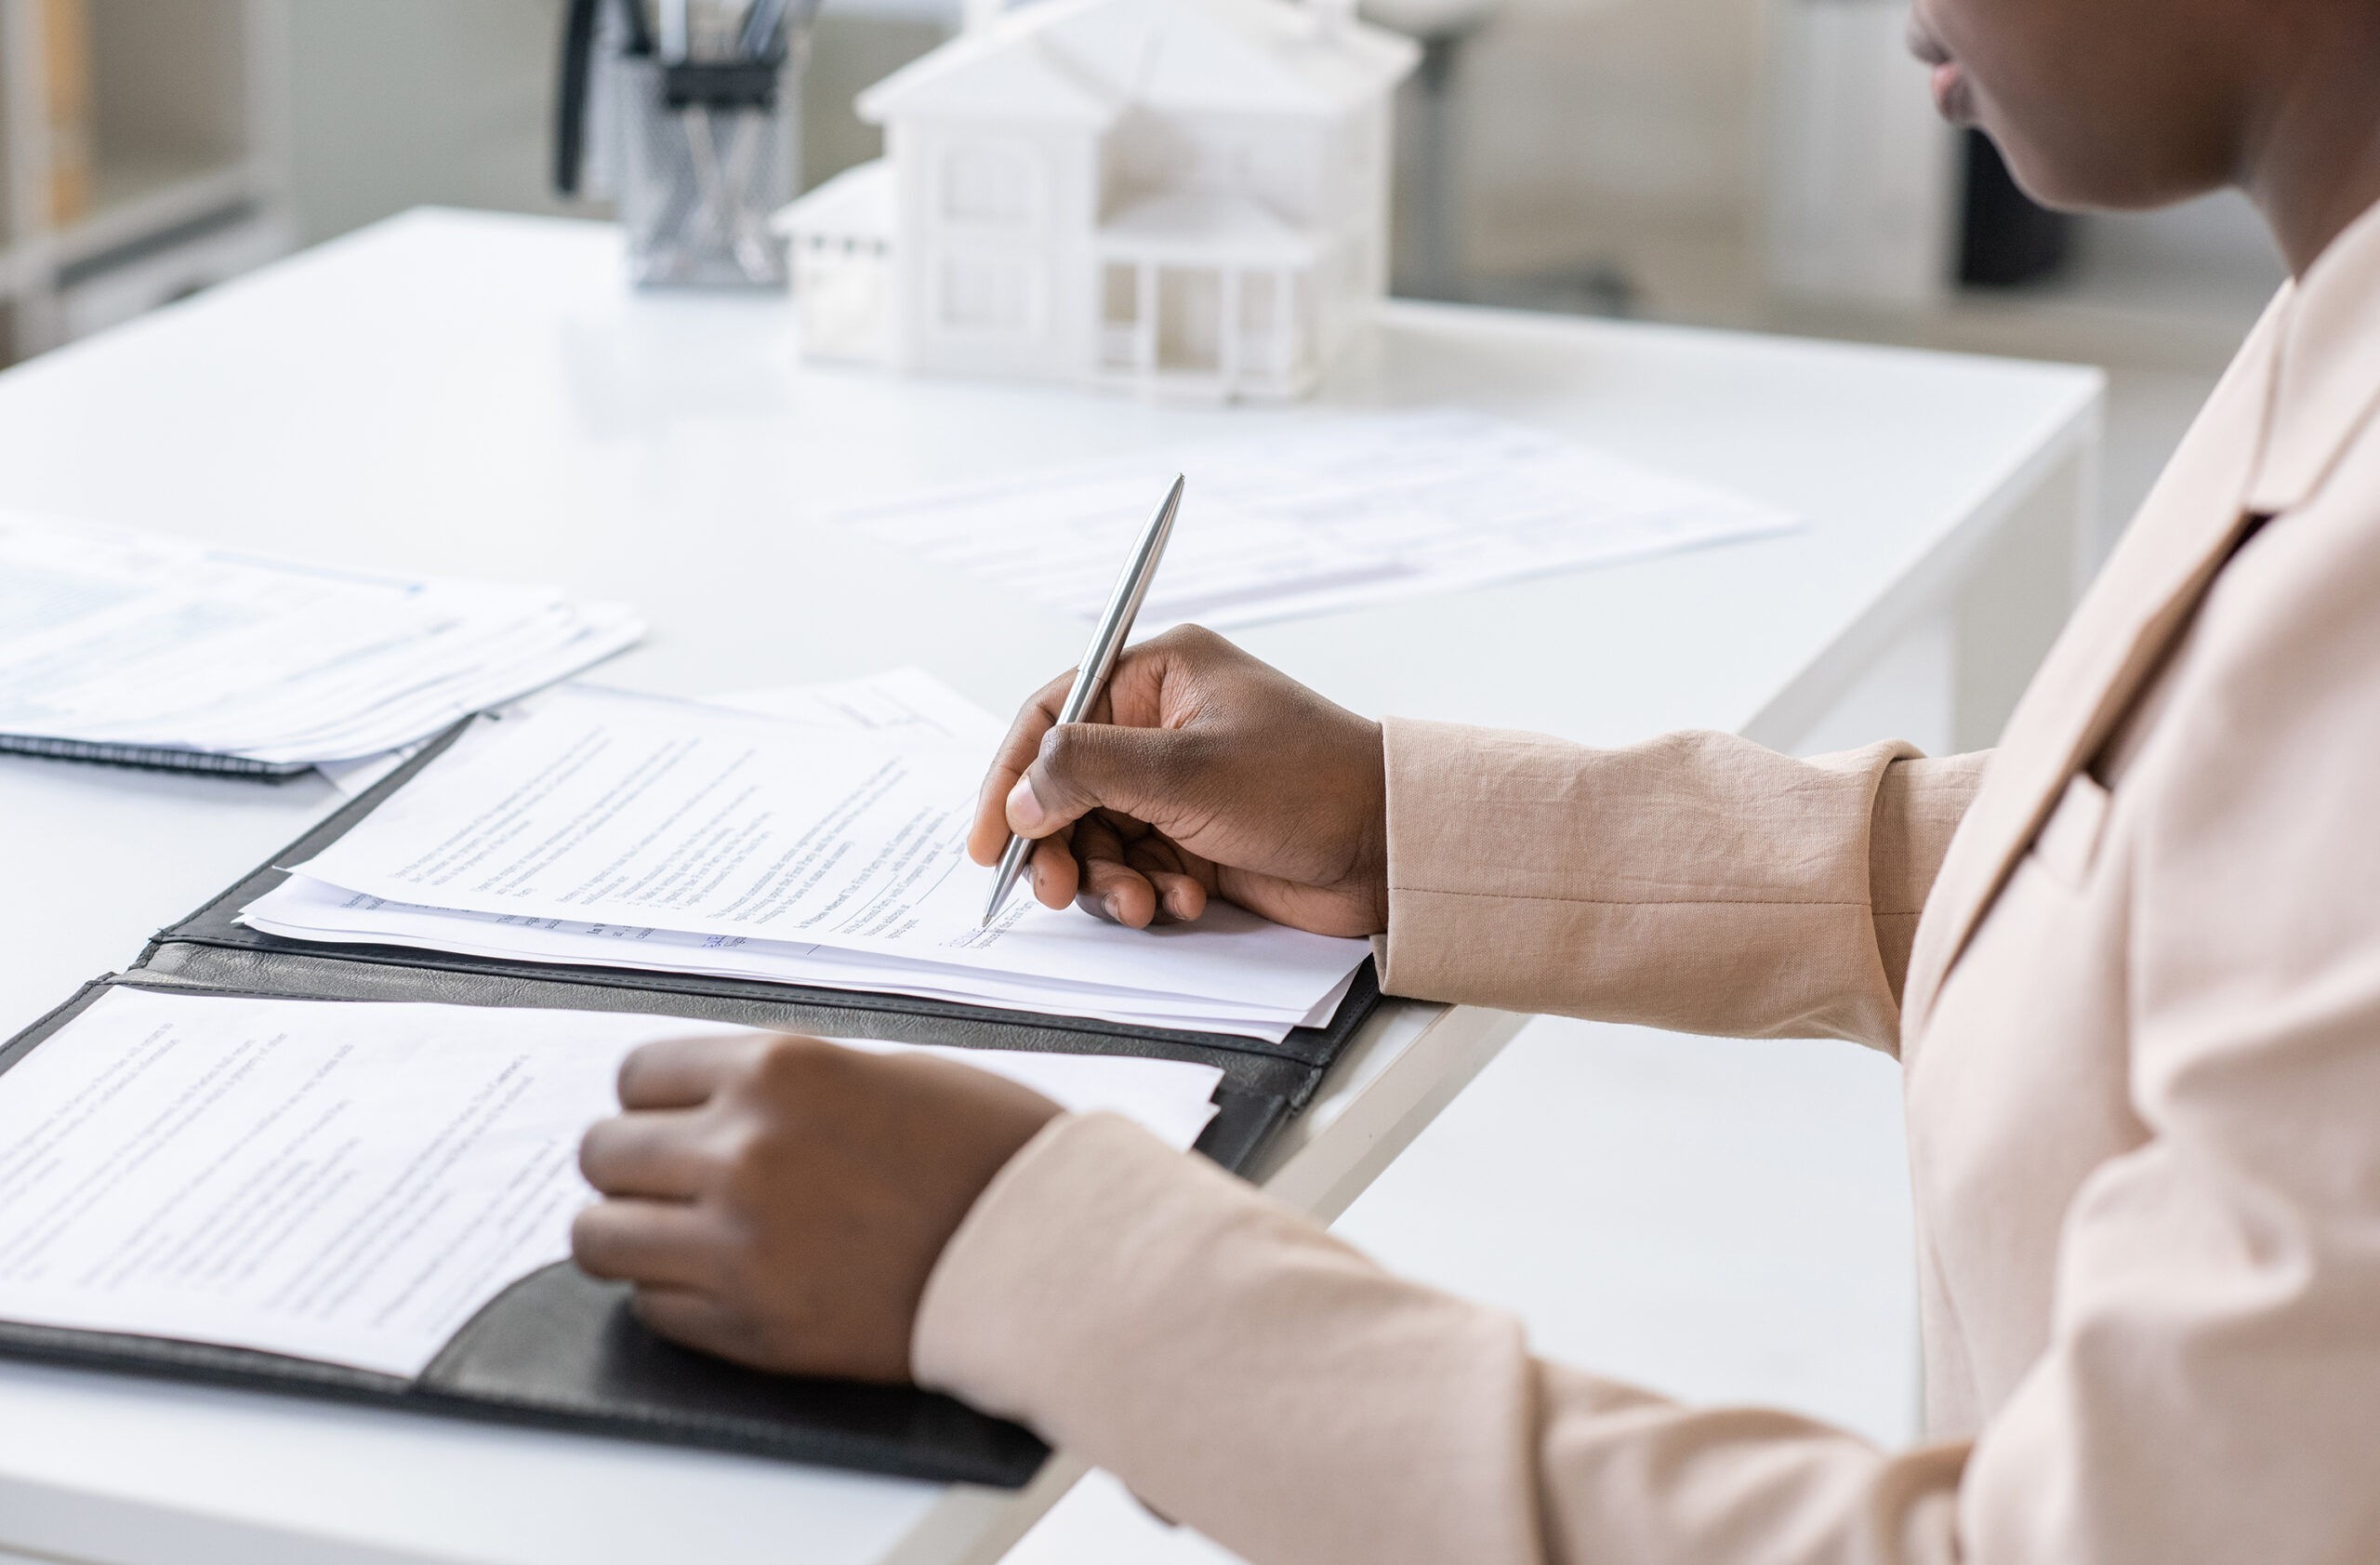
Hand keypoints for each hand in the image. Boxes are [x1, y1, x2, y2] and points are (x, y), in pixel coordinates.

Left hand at [571, 1032, 1060, 1380]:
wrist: (1055, 1253)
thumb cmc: (990, 1155)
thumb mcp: (883, 1074)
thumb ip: (785, 1086)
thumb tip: (702, 1106)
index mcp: (778, 1071)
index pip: (637, 1077)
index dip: (655, 1103)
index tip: (671, 1122)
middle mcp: (744, 1151)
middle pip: (604, 1155)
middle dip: (634, 1169)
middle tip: (674, 1184)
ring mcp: (740, 1245)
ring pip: (601, 1238)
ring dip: (635, 1236)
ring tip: (682, 1239)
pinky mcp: (753, 1328)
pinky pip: (654, 1309)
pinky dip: (680, 1298)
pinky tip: (734, 1284)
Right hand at [966, 626, 1389, 936]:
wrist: (1393, 850)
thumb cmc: (1309, 785)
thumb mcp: (1185, 771)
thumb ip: (1087, 772)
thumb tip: (1018, 797)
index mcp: (1160, 675)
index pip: (1053, 716)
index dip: (1011, 776)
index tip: (987, 837)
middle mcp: (1163, 725)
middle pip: (1066, 785)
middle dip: (1058, 842)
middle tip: (1053, 889)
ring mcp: (1179, 786)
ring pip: (1096, 836)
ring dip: (1106, 878)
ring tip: (1141, 903)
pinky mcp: (1197, 839)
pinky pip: (1136, 867)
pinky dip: (1146, 891)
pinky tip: (1182, 901)